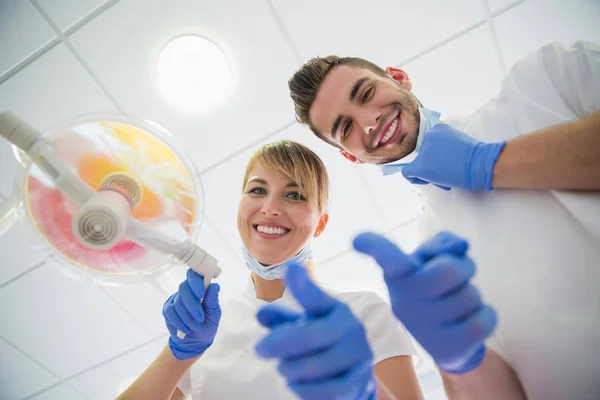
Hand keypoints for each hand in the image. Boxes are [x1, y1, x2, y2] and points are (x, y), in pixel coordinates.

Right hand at [162, 269, 221, 359]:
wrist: (194, 342)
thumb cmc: (207, 325)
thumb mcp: (214, 315)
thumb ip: (212, 301)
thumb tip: (215, 286)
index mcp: (200, 288)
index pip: (194, 275)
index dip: (195, 282)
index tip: (201, 293)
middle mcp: (186, 291)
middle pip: (184, 288)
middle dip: (192, 305)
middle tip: (200, 318)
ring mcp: (175, 299)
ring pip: (178, 302)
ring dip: (187, 317)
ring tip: (195, 327)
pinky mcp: (167, 309)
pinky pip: (170, 312)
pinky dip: (179, 322)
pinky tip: (185, 329)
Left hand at [255, 263, 375, 399]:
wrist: (355, 372)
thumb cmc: (323, 342)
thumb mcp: (304, 325)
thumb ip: (283, 319)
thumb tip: (260, 314)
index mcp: (336, 308)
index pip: (317, 297)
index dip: (304, 285)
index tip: (290, 268)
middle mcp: (351, 327)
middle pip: (310, 335)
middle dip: (279, 344)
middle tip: (260, 349)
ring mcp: (358, 354)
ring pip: (317, 365)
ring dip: (291, 369)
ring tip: (283, 368)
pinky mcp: (360, 380)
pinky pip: (329, 389)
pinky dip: (305, 389)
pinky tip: (294, 384)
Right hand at [353, 231, 495, 373]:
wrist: (446, 343)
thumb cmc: (437, 290)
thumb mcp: (432, 262)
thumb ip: (443, 244)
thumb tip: (460, 246)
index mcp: (397, 275)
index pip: (386, 257)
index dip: (373, 246)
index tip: (357, 240)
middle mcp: (404, 301)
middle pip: (448, 271)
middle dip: (465, 268)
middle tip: (460, 276)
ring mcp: (424, 328)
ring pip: (471, 296)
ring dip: (474, 295)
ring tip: (460, 303)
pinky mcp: (447, 349)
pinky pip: (483, 320)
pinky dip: (486, 315)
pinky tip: (471, 320)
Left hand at [402, 123, 505, 190]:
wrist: (480, 163)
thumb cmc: (475, 155)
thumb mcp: (459, 139)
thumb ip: (446, 143)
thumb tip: (440, 154)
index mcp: (438, 128)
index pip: (429, 143)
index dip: (435, 154)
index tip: (446, 160)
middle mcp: (428, 137)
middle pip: (423, 155)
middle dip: (433, 164)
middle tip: (447, 170)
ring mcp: (424, 152)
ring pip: (417, 164)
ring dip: (429, 173)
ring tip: (445, 176)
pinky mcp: (421, 167)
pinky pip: (407, 173)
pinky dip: (414, 178)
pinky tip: (427, 180)